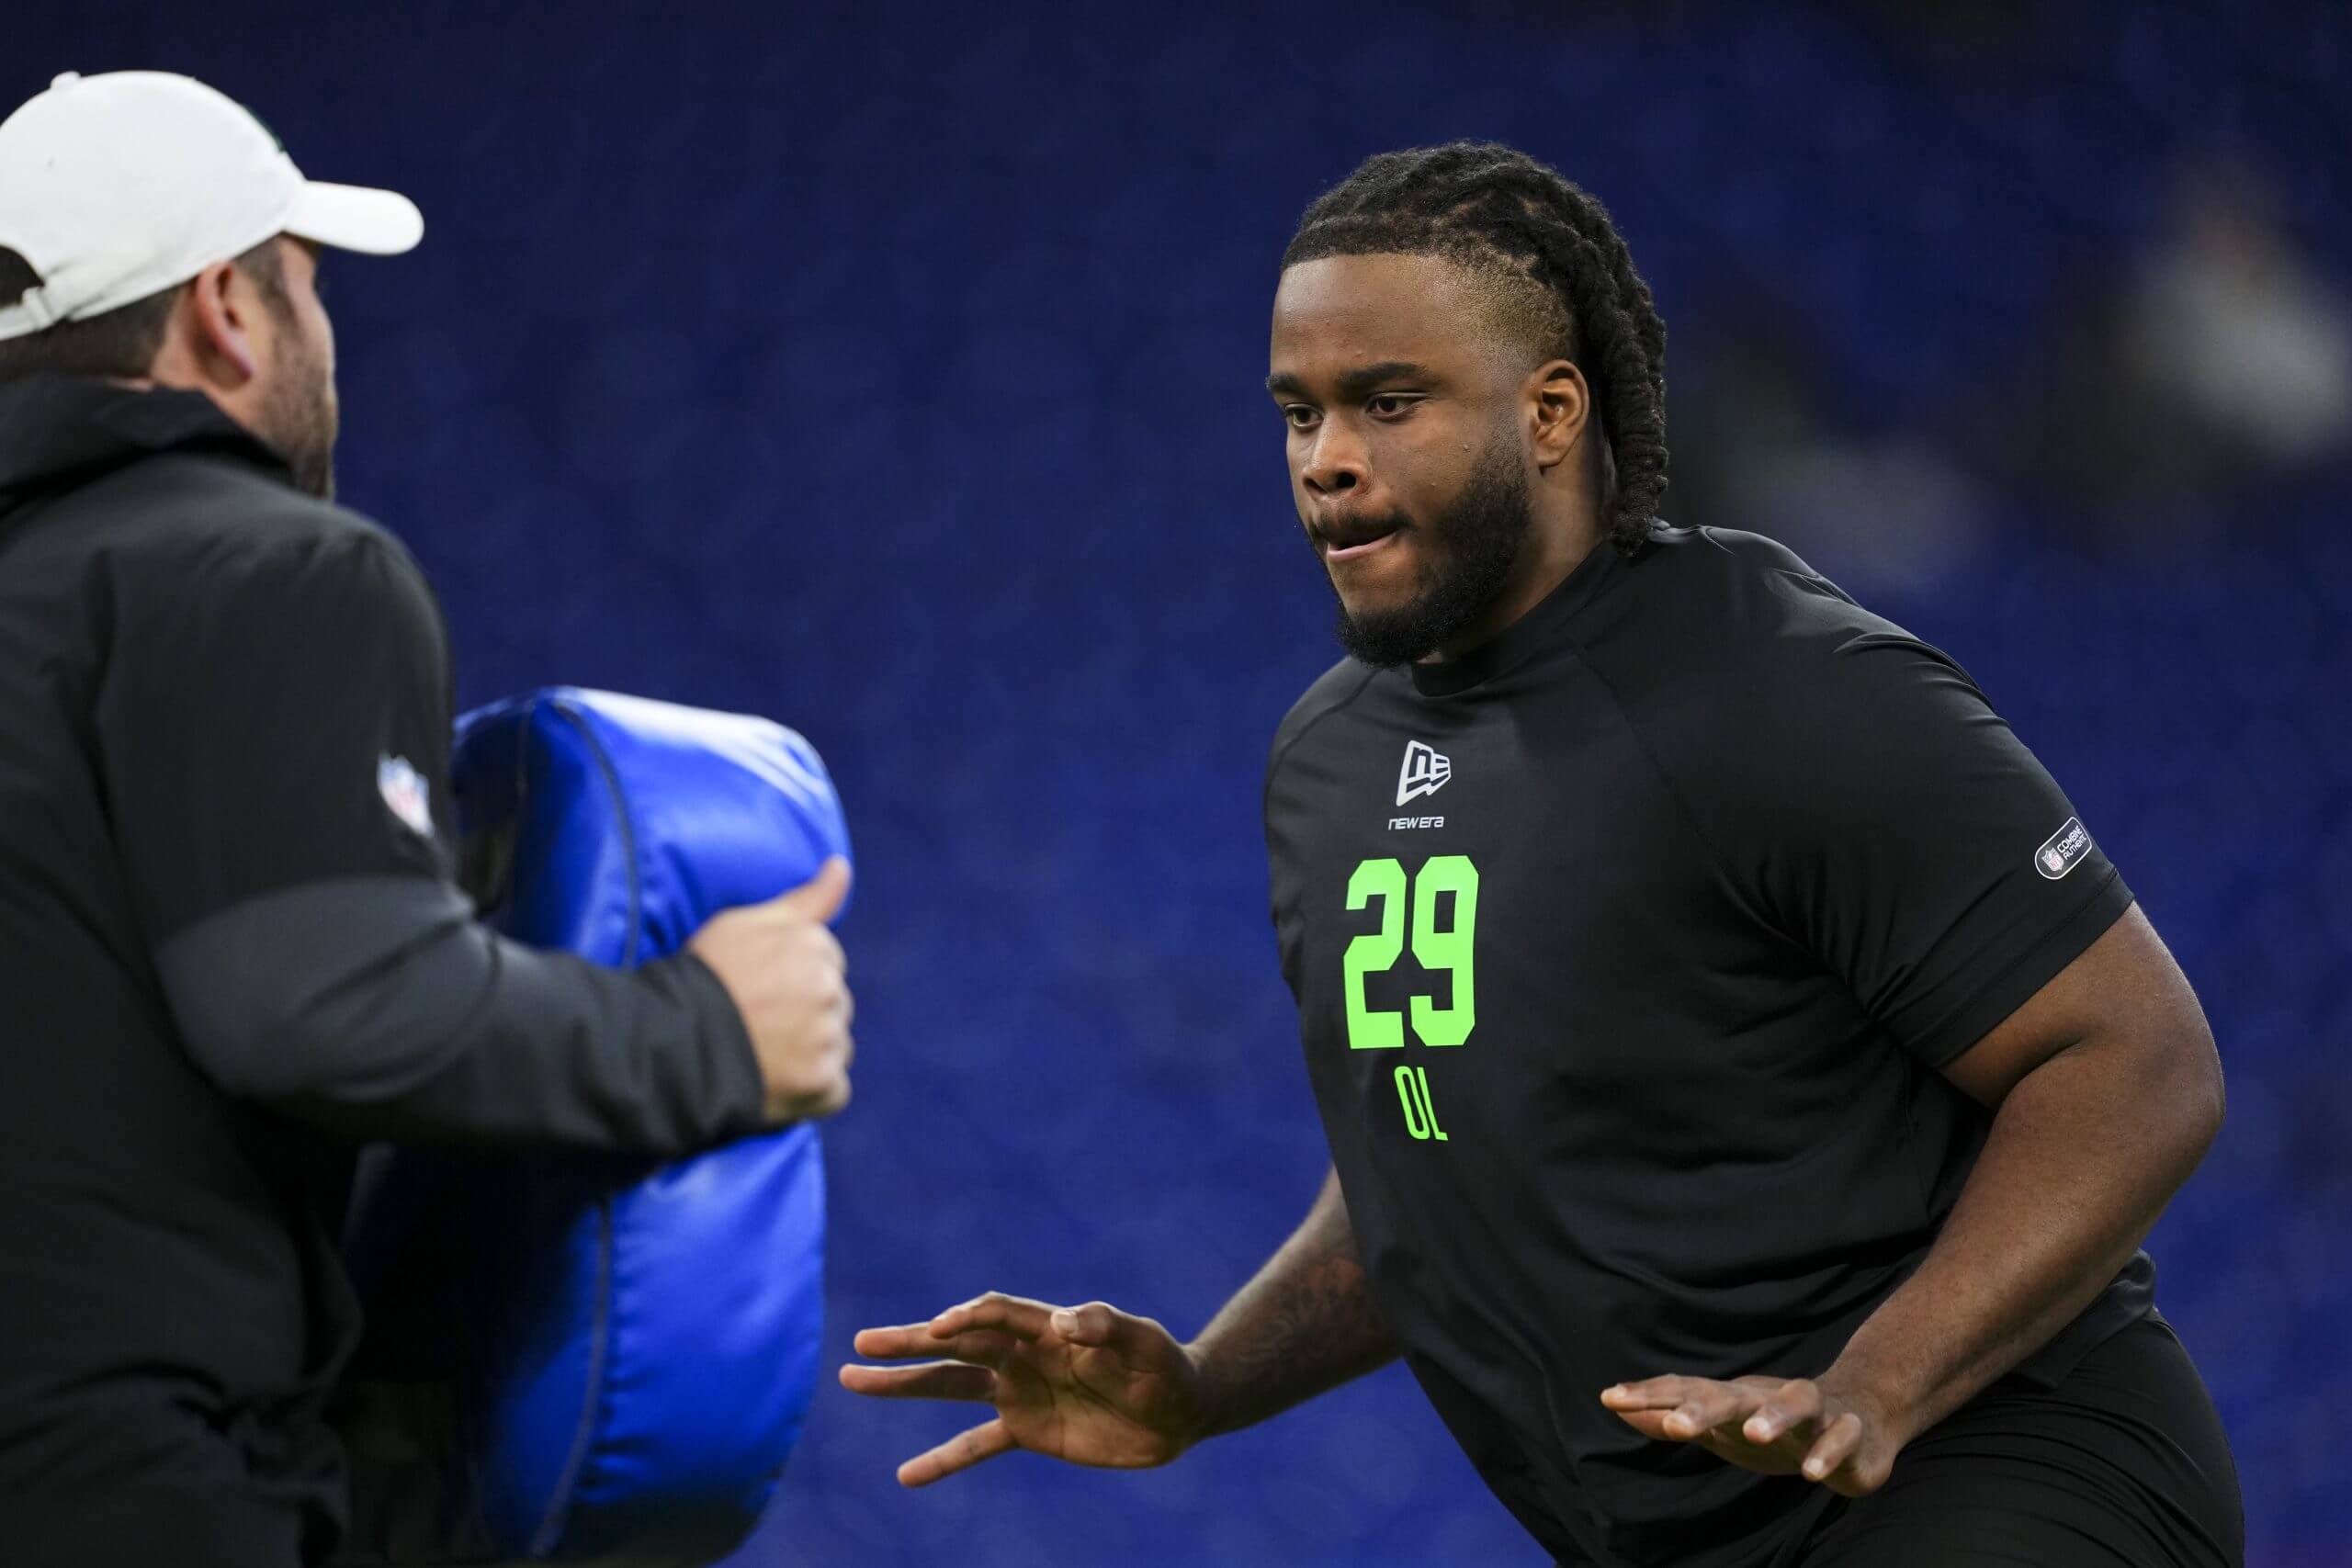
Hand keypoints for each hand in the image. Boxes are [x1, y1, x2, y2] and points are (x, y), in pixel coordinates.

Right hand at [687, 857, 853, 1120]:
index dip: (789, 978)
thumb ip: (804, 898)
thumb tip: (841, 866)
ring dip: (811, 1052)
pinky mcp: (821, 1083)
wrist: (672, 1042)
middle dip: (805, 1014)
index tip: (758, 988)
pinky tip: (777, 1080)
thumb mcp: (745, 922)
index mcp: (816, 947)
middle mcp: (830, 990)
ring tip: (764, 1052)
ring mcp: (827, 1038)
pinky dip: (812, 1090)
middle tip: (757, 1022)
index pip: (826, 963)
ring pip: (836, 1046)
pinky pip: (833, 1088)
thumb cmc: (704, 975)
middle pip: (835, 1005)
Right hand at [841, 1293, 1212, 1485]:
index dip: (967, 1319)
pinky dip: (943, 1459)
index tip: (939, 1330)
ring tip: (854, 1379)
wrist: (1180, 1411)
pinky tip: (905, 1476)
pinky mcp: (1028, 1430)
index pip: (996, 1316)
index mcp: (1048, 1328)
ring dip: (906, 1384)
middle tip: (862, 1344)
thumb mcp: (1145, 1343)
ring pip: (952, 1386)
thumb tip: (1064, 1322)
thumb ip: (1106, 1327)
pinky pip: (977, 1445)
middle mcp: (1025, 1355)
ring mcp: (1021, 1392)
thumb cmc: (1165, 1367)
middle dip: (910, 1343)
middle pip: (957, 1345)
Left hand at [1600, 1372, 1904, 1497]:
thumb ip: (1670, 1417)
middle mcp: (1767, 1398)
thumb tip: (1617, 1407)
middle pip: (1732, 1395)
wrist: (1858, 1417)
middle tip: (1676, 1424)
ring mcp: (1813, 1411)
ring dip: (1775, 1416)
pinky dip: (1827, 1452)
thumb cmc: (1773, 1425)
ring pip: (1796, 1402)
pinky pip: (1840, 1437)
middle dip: (1703, 1408)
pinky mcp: (1849, 1431)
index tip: (1610, 1399)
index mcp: (1734, 1400)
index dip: (1649, 1395)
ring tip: (1755, 1434)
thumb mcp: (1719, 1426)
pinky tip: (1812, 1472)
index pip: (1686, 1391)